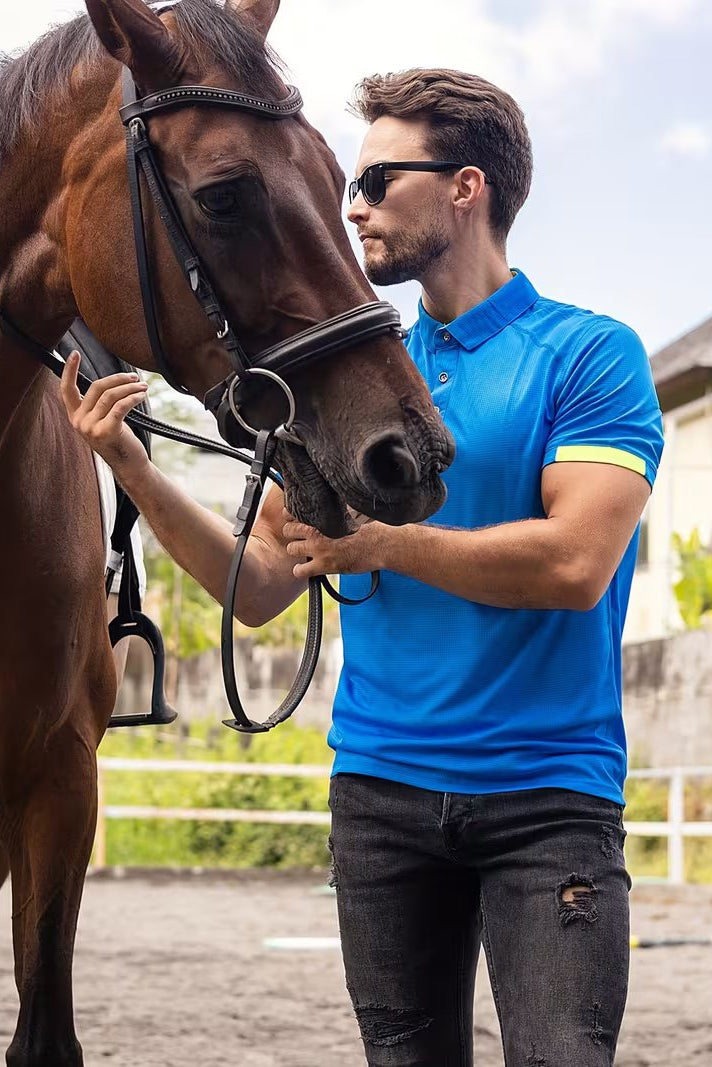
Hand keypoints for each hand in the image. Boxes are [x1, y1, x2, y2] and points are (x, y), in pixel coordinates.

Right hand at [60, 352, 148, 475]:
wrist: (128, 465)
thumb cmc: (118, 440)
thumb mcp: (102, 420)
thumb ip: (98, 404)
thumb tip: (112, 381)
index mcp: (75, 417)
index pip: (66, 390)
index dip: (69, 371)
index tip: (74, 354)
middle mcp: (79, 422)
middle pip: (97, 387)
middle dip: (118, 379)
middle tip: (135, 378)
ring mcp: (91, 428)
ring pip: (111, 396)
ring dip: (130, 388)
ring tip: (143, 386)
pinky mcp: (107, 431)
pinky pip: (121, 406)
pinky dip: (133, 397)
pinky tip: (141, 395)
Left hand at [283, 510, 389, 579]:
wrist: (382, 545)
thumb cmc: (371, 527)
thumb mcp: (351, 511)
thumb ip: (335, 509)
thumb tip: (331, 502)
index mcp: (323, 515)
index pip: (293, 513)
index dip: (292, 517)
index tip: (296, 520)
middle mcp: (317, 531)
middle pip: (288, 530)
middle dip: (293, 533)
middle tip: (302, 537)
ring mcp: (319, 549)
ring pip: (291, 549)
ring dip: (297, 550)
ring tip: (306, 551)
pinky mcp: (324, 566)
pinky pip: (300, 571)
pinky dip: (301, 570)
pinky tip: (309, 567)